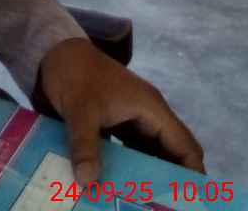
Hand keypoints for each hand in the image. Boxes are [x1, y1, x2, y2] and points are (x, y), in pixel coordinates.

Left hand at [35, 38, 203, 186]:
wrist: (56, 52)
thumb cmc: (75, 74)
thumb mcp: (80, 109)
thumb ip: (85, 145)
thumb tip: (88, 183)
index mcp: (151, 108)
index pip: (185, 147)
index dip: (191, 175)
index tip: (189, 201)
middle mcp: (148, 115)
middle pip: (171, 154)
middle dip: (171, 181)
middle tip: (165, 205)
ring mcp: (133, 119)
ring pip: (151, 155)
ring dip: (149, 176)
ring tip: (147, 202)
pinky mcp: (117, 124)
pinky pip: (131, 151)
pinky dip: (130, 168)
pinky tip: (122, 187)